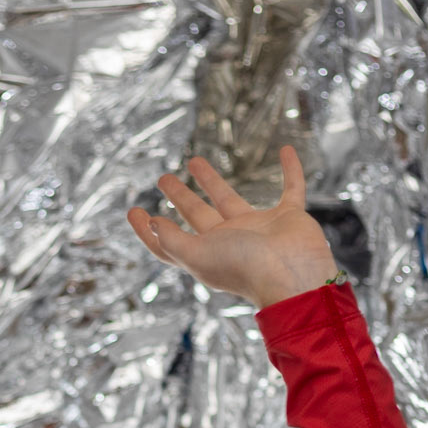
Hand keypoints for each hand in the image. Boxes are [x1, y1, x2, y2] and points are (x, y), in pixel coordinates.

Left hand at [127, 146, 336, 307]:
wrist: (294, 276)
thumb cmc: (245, 268)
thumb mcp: (198, 255)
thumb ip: (173, 241)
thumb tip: (154, 224)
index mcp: (205, 254)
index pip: (170, 242)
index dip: (149, 230)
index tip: (133, 210)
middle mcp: (229, 241)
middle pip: (197, 215)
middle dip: (180, 197)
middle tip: (163, 177)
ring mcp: (259, 229)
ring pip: (229, 198)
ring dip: (212, 180)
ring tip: (193, 159)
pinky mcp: (288, 217)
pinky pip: (291, 188)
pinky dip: (291, 170)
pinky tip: (286, 150)